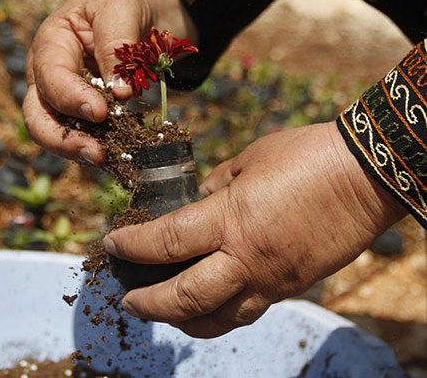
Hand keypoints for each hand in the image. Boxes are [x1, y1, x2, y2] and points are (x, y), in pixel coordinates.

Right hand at [23, 0, 196, 164]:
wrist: (133, 14)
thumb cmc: (118, 4)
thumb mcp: (119, 8)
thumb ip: (116, 46)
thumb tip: (119, 92)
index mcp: (50, 45)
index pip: (51, 77)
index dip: (71, 98)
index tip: (102, 112)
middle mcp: (47, 78)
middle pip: (38, 118)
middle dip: (63, 140)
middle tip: (97, 153)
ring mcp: (62, 101)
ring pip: (57, 135)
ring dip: (81, 152)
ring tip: (111, 161)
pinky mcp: (82, 117)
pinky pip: (84, 139)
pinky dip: (100, 151)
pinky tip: (121, 159)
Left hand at [103, 122, 405, 337]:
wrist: (367, 177)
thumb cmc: (306, 157)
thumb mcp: (249, 161)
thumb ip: (215, 186)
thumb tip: (195, 200)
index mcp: (230, 219)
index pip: (166, 242)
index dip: (132, 246)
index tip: (112, 244)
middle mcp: (246, 259)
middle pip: (185, 298)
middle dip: (149, 304)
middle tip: (128, 301)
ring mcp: (271, 280)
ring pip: (218, 319)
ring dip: (183, 321)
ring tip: (163, 314)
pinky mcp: (292, 287)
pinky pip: (247, 311)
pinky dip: (220, 315)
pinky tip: (209, 306)